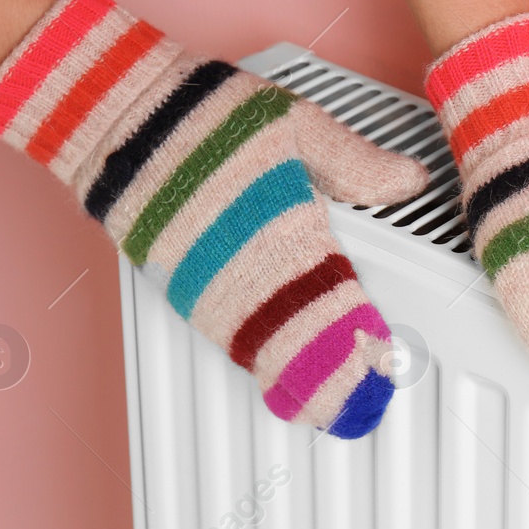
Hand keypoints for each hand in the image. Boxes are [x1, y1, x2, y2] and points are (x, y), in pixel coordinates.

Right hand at [0, 0, 427, 436]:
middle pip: (294, 334)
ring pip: (255, 344)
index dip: (356, 336)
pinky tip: (268, 378)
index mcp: (282, 223)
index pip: (331, 294)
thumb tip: (408, 180)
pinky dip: (248, 360)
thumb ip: (355, 161)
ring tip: (319, 412)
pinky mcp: (175, 281)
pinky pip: (218, 332)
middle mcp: (244, 261)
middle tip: (358, 412)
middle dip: (327, 377)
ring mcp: (206, 277)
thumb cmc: (208, 115)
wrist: (120, 119)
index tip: (382, 365)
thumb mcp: (295, 123)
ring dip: (288, 380)